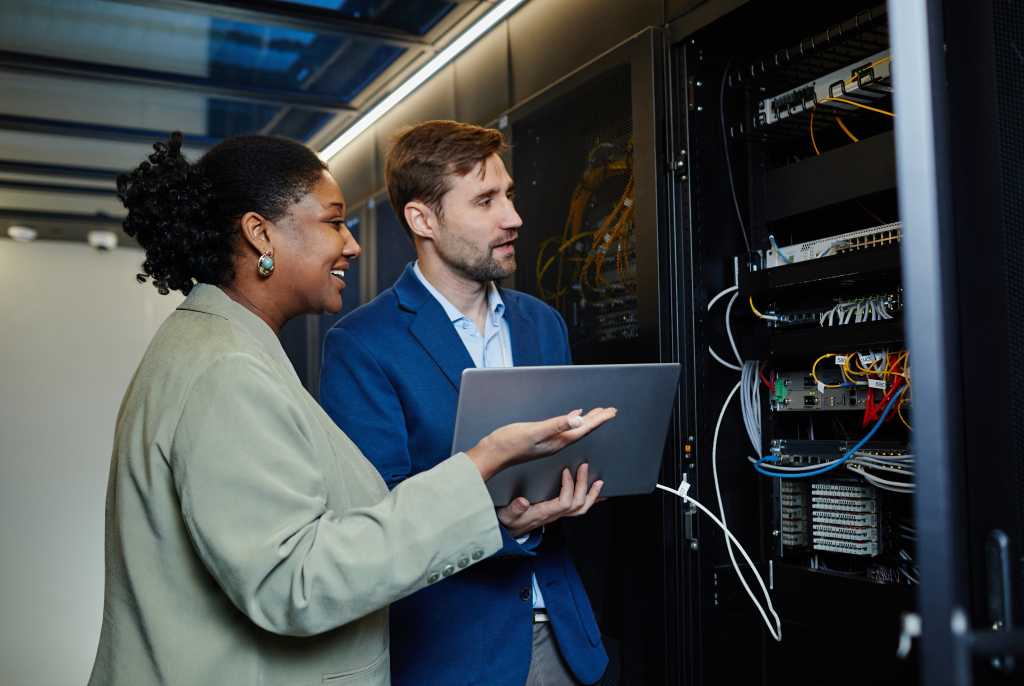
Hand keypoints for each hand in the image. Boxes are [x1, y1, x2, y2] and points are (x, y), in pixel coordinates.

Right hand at [466, 407, 616, 479]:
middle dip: (597, 419)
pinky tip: (573, 416)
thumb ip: (556, 425)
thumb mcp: (534, 432)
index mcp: (558, 441)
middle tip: (611, 410)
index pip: (583, 429)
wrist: (492, 455)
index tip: (611, 412)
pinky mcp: (541, 438)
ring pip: (574, 428)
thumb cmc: (509, 444)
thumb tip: (578, 419)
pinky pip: (563, 428)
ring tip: (598, 412)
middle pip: (582, 429)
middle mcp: (556, 442)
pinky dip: (571, 420)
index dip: (598, 420)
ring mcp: (549, 441)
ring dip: (587, 420)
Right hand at [497, 462, 603, 536]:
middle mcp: (554, 515)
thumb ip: (514, 509)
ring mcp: (558, 514)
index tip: (566, 471)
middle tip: (584, 467)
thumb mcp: (507, 515)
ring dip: (591, 494)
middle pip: (577, 504)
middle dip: (583, 485)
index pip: (564, 502)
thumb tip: (522, 502)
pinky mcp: (558, 512)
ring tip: (598, 482)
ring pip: (581, 508)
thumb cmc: (509, 521)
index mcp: (544, 513)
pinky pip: (578, 508)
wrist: (509, 530)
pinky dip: (590, 501)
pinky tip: (597, 495)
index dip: (568, 486)